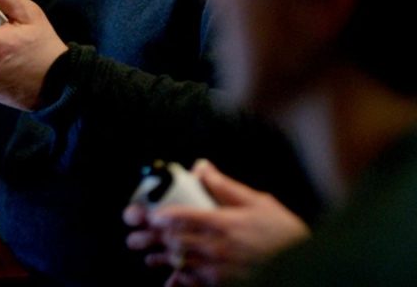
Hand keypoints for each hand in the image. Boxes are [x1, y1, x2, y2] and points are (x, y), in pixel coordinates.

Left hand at [124, 160, 308, 286]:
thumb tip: (202, 167)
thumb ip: (224, 186)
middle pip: (174, 242)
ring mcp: (219, 270)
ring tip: (147, 256)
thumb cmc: (282, 233)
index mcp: (224, 223)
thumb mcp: (257, 202)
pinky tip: (169, 279)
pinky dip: (178, 281)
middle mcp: (218, 248)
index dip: (160, 216)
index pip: (183, 218)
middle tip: (134, 236)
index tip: (147, 215)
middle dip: (151, 239)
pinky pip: (193, 284)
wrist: (306, 266)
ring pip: (180, 264)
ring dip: (161, 259)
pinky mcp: (223, 285)